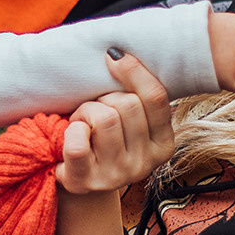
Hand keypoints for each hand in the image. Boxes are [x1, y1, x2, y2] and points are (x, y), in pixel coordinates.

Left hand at [55, 51, 175, 196]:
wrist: (77, 178)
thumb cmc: (102, 139)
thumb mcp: (129, 121)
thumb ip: (136, 96)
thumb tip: (119, 52)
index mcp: (163, 144)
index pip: (156, 97)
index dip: (134, 70)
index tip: (113, 55)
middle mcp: (145, 164)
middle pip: (127, 104)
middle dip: (103, 98)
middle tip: (92, 109)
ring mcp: (117, 175)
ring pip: (105, 118)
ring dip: (85, 112)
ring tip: (81, 123)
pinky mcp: (87, 181)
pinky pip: (78, 143)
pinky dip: (71, 130)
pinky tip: (71, 135)